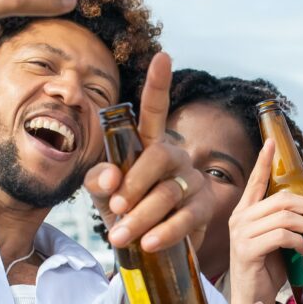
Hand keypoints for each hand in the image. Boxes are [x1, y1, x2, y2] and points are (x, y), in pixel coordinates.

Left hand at [85, 53, 216, 252]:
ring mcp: (193, 180)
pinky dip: (164, 231)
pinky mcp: (205, 207)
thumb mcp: (102, 194)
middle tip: (114, 208)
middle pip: (158, 156)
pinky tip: (147, 243)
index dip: (157, 84)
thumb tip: (111, 178)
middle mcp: (176, 155)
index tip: (162, 56)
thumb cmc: (124, 212)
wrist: (149, 247)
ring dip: (141, 216)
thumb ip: (97, 180)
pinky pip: (186, 216)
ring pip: (168, 192)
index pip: (154, 111)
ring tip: (118, 236)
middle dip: (134, 184)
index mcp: (149, 144)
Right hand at [227, 139, 302, 303]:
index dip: (264, 161)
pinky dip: (300, 242)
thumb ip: (294, 224)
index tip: (271, 143)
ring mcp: (242, 234)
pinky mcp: (247, 250)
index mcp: (246, 212)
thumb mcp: (282, 242)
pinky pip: (281, 236)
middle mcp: (240, 218)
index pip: (255, 181)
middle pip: (282, 199)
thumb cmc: (268, 269)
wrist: (252, 299)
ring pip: (285, 217)